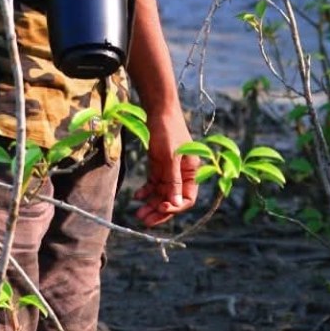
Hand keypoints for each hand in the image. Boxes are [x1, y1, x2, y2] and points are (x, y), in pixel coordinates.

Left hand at [134, 109, 197, 228]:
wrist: (158, 110)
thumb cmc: (168, 130)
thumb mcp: (170, 156)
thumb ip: (173, 180)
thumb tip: (176, 203)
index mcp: (192, 171)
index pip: (188, 198)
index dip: (176, 206)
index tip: (162, 208)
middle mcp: (182, 174)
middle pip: (173, 199)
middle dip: (160, 210)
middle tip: (144, 220)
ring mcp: (170, 170)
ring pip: (161, 193)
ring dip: (151, 204)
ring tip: (138, 213)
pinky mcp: (158, 166)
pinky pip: (153, 184)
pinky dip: (146, 191)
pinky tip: (137, 196)